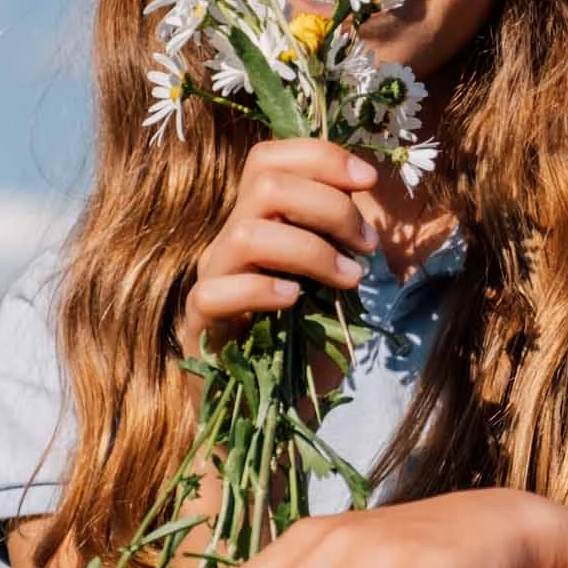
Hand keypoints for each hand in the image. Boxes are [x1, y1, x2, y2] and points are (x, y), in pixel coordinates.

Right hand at [173, 138, 381, 365]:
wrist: (272, 410)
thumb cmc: (305, 341)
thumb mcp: (334, 280)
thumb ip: (340, 237)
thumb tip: (365, 193)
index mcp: (258, 222)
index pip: (269, 158)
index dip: (320, 157)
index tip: (369, 179)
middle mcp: (229, 241)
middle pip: (265, 183)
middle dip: (330, 205)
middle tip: (367, 245)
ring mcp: (211, 280)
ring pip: (247, 234)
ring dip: (311, 250)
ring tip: (350, 279)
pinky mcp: (198, 325)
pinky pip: (215, 293)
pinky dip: (261, 290)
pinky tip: (296, 301)